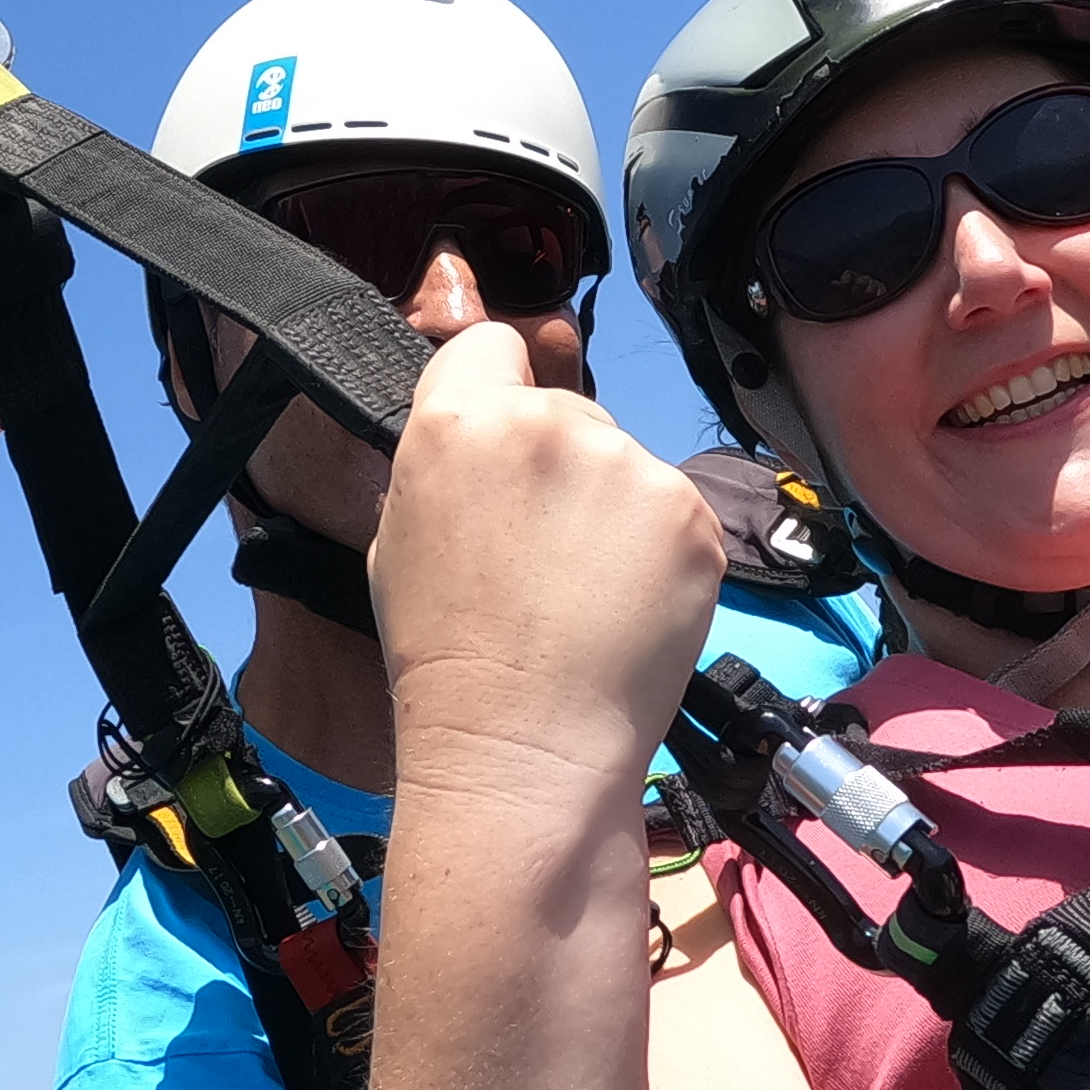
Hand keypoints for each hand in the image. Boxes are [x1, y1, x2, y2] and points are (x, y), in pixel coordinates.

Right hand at [369, 321, 728, 812]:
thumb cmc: (447, 659)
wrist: (522, 746)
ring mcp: (629, 467)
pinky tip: (625, 606)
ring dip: (610, 508)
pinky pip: (673, 509)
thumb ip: (445, 460)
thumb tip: (479, 431)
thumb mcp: (397, 536)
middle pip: (565, 408)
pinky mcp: (692, 514)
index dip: (495, 387)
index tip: (503, 437)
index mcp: (458, 421)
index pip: (490, 343)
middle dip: (558, 465)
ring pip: (622, 461)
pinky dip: (658, 551)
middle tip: (540, 552)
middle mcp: (547, 424)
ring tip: (582, 592)